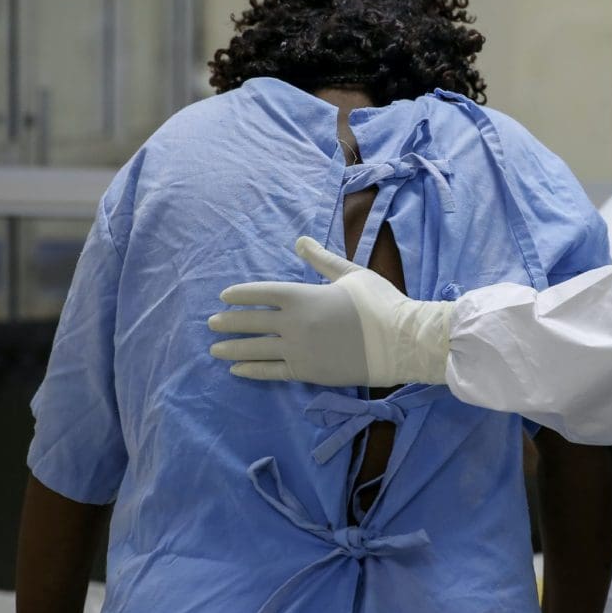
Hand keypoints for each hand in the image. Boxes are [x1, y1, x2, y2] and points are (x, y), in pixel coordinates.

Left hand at [208, 237, 453, 386]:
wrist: (400, 342)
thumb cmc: (380, 303)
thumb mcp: (351, 274)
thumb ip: (321, 259)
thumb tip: (299, 240)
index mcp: (302, 295)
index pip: (261, 293)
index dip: (240, 295)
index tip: (224, 296)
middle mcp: (294, 323)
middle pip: (252, 323)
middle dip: (229, 322)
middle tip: (211, 323)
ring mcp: (298, 350)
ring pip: (256, 350)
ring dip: (232, 349)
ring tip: (215, 349)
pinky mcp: (307, 372)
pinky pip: (272, 372)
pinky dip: (252, 371)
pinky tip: (238, 370)